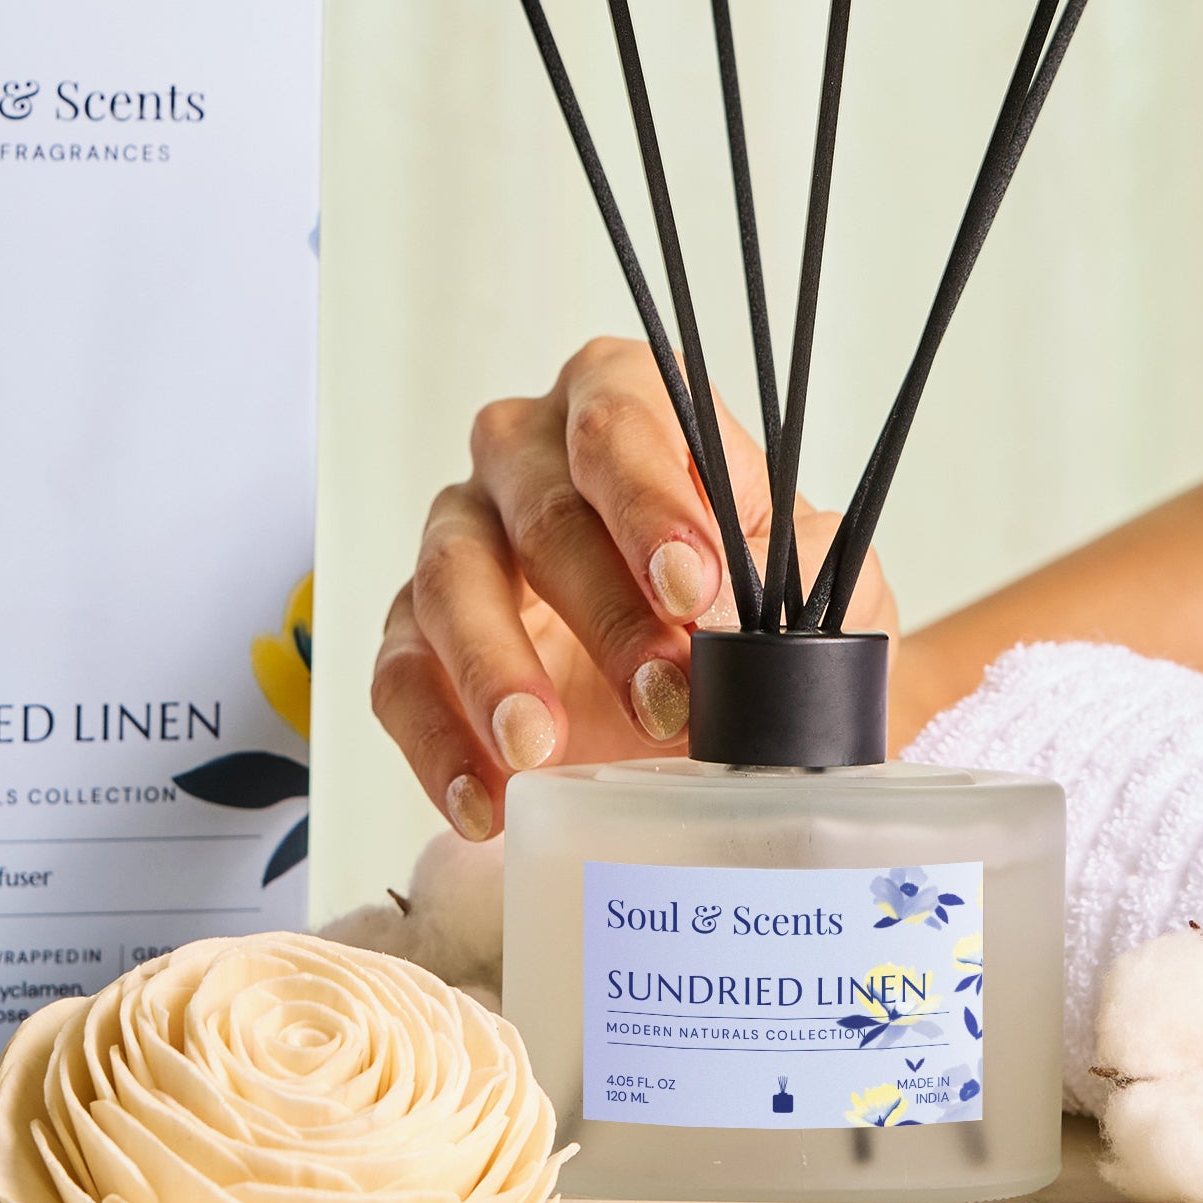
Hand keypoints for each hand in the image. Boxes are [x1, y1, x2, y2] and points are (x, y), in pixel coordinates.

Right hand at [369, 336, 897, 839]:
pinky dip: (436, 742)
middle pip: (541, 511)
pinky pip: (399, 675)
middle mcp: (526, 452)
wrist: (717, 693)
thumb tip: (733, 619)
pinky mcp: (416, 631)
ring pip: (451, 582)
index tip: (692, 585)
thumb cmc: (752, 603)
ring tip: (542, 751)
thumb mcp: (802, 575)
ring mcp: (460, 536)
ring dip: (496, 671)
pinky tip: (481, 801)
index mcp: (622, 401)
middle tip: (661, 699)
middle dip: (604, 610)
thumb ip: (787, 575)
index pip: (621, 425)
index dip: (651, 504)